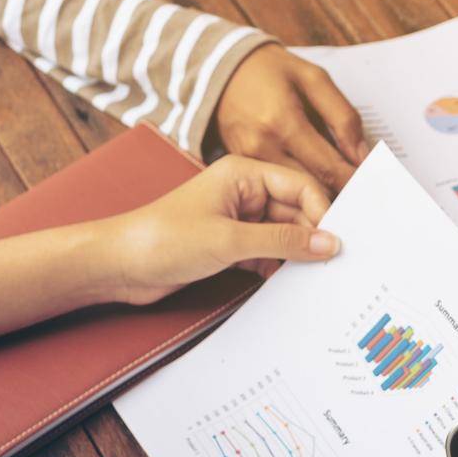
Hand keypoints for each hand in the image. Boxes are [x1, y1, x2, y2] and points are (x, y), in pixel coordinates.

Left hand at [106, 155, 337, 301]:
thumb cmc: (163, 239)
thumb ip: (284, 242)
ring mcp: (238, 219)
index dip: (322, 212)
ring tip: (312, 277)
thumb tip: (328, 243)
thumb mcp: (231, 240)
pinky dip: (279, 267)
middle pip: (296, 211)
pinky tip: (286, 283)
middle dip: (313, 237)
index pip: (300, 186)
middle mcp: (244, 192)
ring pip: (284, 235)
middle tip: (332, 266)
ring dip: (296, 255)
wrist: (120, 264)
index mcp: (243, 173)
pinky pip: (268, 253)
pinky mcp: (230, 245)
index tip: (337, 242)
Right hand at [215, 44, 368, 191]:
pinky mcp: (241, 167)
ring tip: (345, 202)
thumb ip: (343, 117)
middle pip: (311, 187)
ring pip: (293, 194)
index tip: (375, 193)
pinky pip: (275, 190)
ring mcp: (248, 160)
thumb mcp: (314, 79)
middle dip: (340, 197)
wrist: (220, 70)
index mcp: (283, 121)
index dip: (354, 183)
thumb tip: (363, 156)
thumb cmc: (270, 70)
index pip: (328, 167)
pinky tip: (316, 194)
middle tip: (366, 206)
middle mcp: (262, 146)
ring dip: (320, 199)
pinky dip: (297, 194)